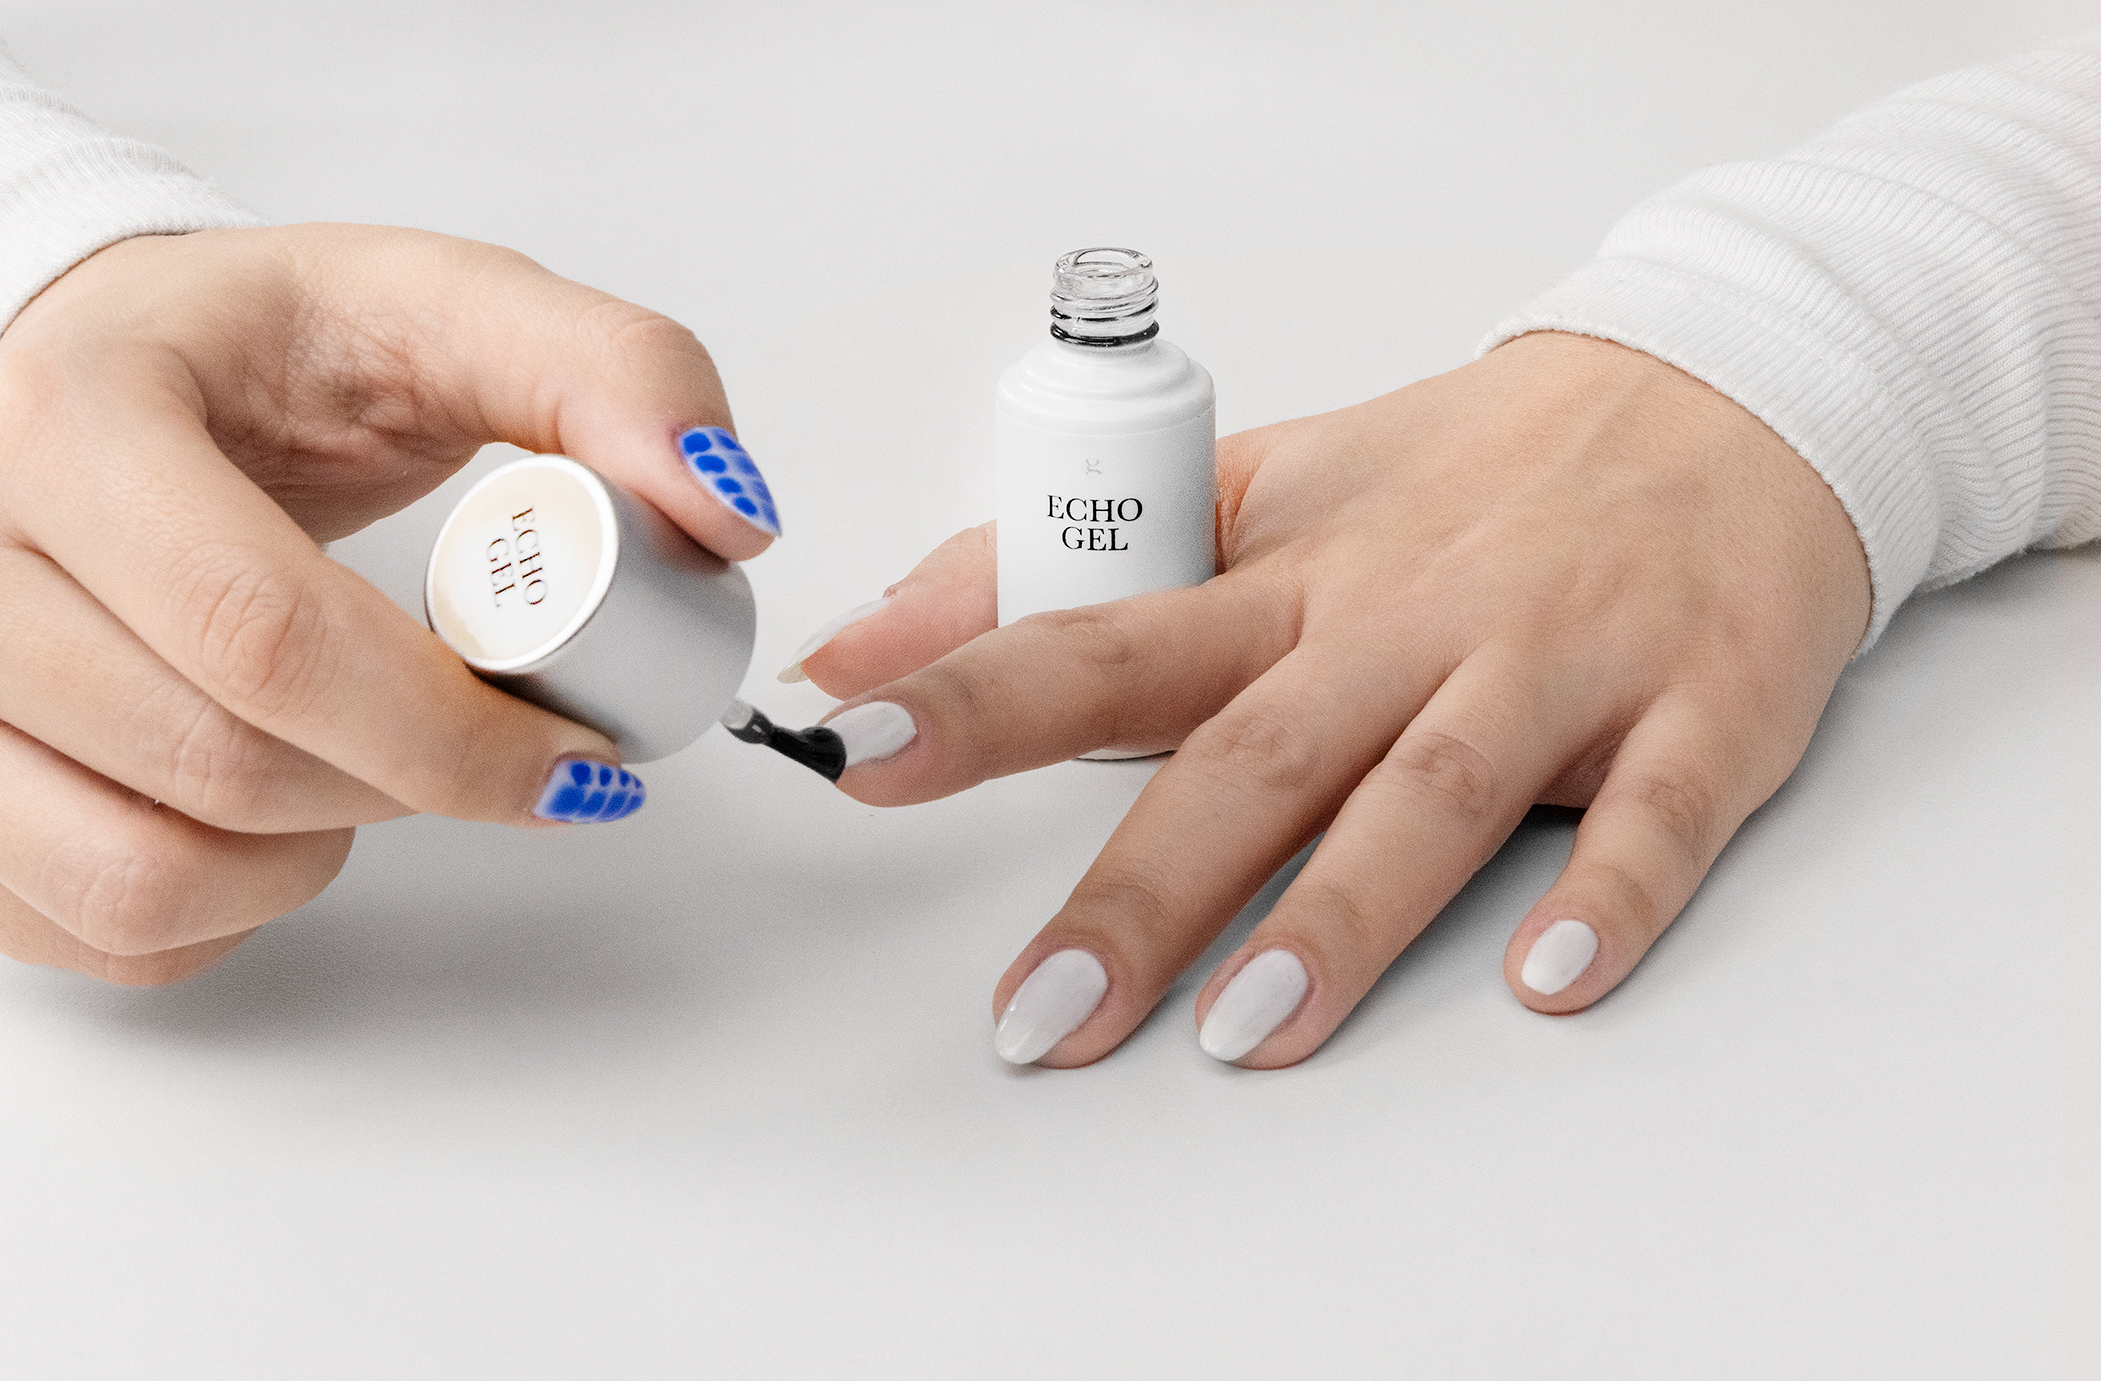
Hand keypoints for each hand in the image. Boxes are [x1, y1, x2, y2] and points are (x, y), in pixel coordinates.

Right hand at [0, 225, 778, 982]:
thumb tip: (726, 516)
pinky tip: (266, 815)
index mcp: (61, 419)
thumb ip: (616, 378)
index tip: (583, 758)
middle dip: (408, 787)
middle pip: (218, 769)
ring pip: (142, 880)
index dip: (454, 732)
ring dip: (313, 861)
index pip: (262, 636)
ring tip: (367, 768)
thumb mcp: (447, 310)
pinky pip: (86, 935)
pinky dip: (223, 914)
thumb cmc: (267, 358)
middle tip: (490, 747)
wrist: (90, 379)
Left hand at [794, 332, 1869, 1066]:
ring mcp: (1551, 667)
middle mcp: (1402, 622)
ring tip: (1245, 1034)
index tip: (860, 750)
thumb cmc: (1469, 471)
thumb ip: (1065, 563)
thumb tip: (876, 631)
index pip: (1106, 639)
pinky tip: (1548, 978)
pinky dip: (1606, 895)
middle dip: (1140, 891)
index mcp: (1289, 579)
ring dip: (1339, 917)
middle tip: (1039, 1013)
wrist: (1720, 397)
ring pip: (1431, 796)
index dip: (978, 696)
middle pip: (1252, 758)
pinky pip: (1655, 812)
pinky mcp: (1696, 711)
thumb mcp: (1259, 488)